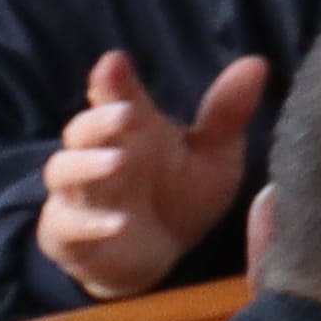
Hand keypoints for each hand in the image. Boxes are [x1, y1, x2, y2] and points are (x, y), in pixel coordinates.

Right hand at [42, 48, 268, 297]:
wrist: (162, 259)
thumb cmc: (183, 197)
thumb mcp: (213, 157)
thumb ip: (227, 115)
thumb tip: (256, 63)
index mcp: (132, 131)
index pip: (114, 96)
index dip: (111, 80)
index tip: (115, 61)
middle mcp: (97, 155)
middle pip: (82, 130)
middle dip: (100, 120)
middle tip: (127, 113)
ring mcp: (77, 195)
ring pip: (64, 171)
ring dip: (87, 165)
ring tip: (118, 162)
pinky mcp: (67, 235)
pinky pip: (66, 226)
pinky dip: (89, 223)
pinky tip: (118, 223)